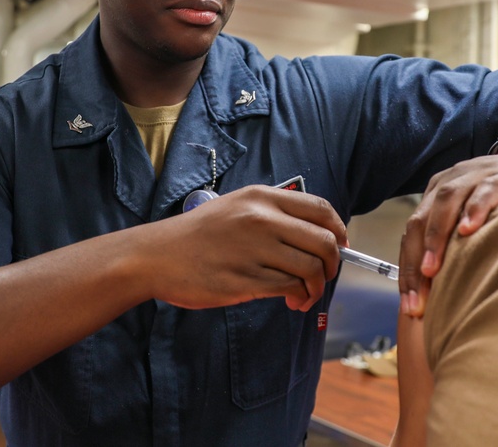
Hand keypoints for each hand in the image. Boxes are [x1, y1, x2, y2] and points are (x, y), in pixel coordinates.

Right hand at [146, 184, 347, 311]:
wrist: (156, 256)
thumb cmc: (198, 235)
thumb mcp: (236, 207)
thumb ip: (273, 215)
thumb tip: (317, 235)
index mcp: (262, 197)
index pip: (321, 210)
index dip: (339, 231)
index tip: (341, 246)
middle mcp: (262, 219)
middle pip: (324, 242)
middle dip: (334, 264)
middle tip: (326, 276)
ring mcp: (254, 249)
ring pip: (311, 269)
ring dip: (316, 287)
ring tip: (305, 295)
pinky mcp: (246, 279)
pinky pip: (289, 288)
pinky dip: (299, 297)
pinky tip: (292, 301)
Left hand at [398, 151, 497, 315]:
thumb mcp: (469, 216)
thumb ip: (452, 241)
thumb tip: (435, 287)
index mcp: (435, 194)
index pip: (412, 234)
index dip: (407, 270)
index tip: (409, 306)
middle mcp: (449, 182)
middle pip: (421, 221)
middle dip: (415, 263)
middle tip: (416, 299)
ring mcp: (474, 176)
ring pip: (445, 204)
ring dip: (436, 238)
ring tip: (432, 270)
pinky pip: (483, 192)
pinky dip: (473, 210)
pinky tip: (469, 231)